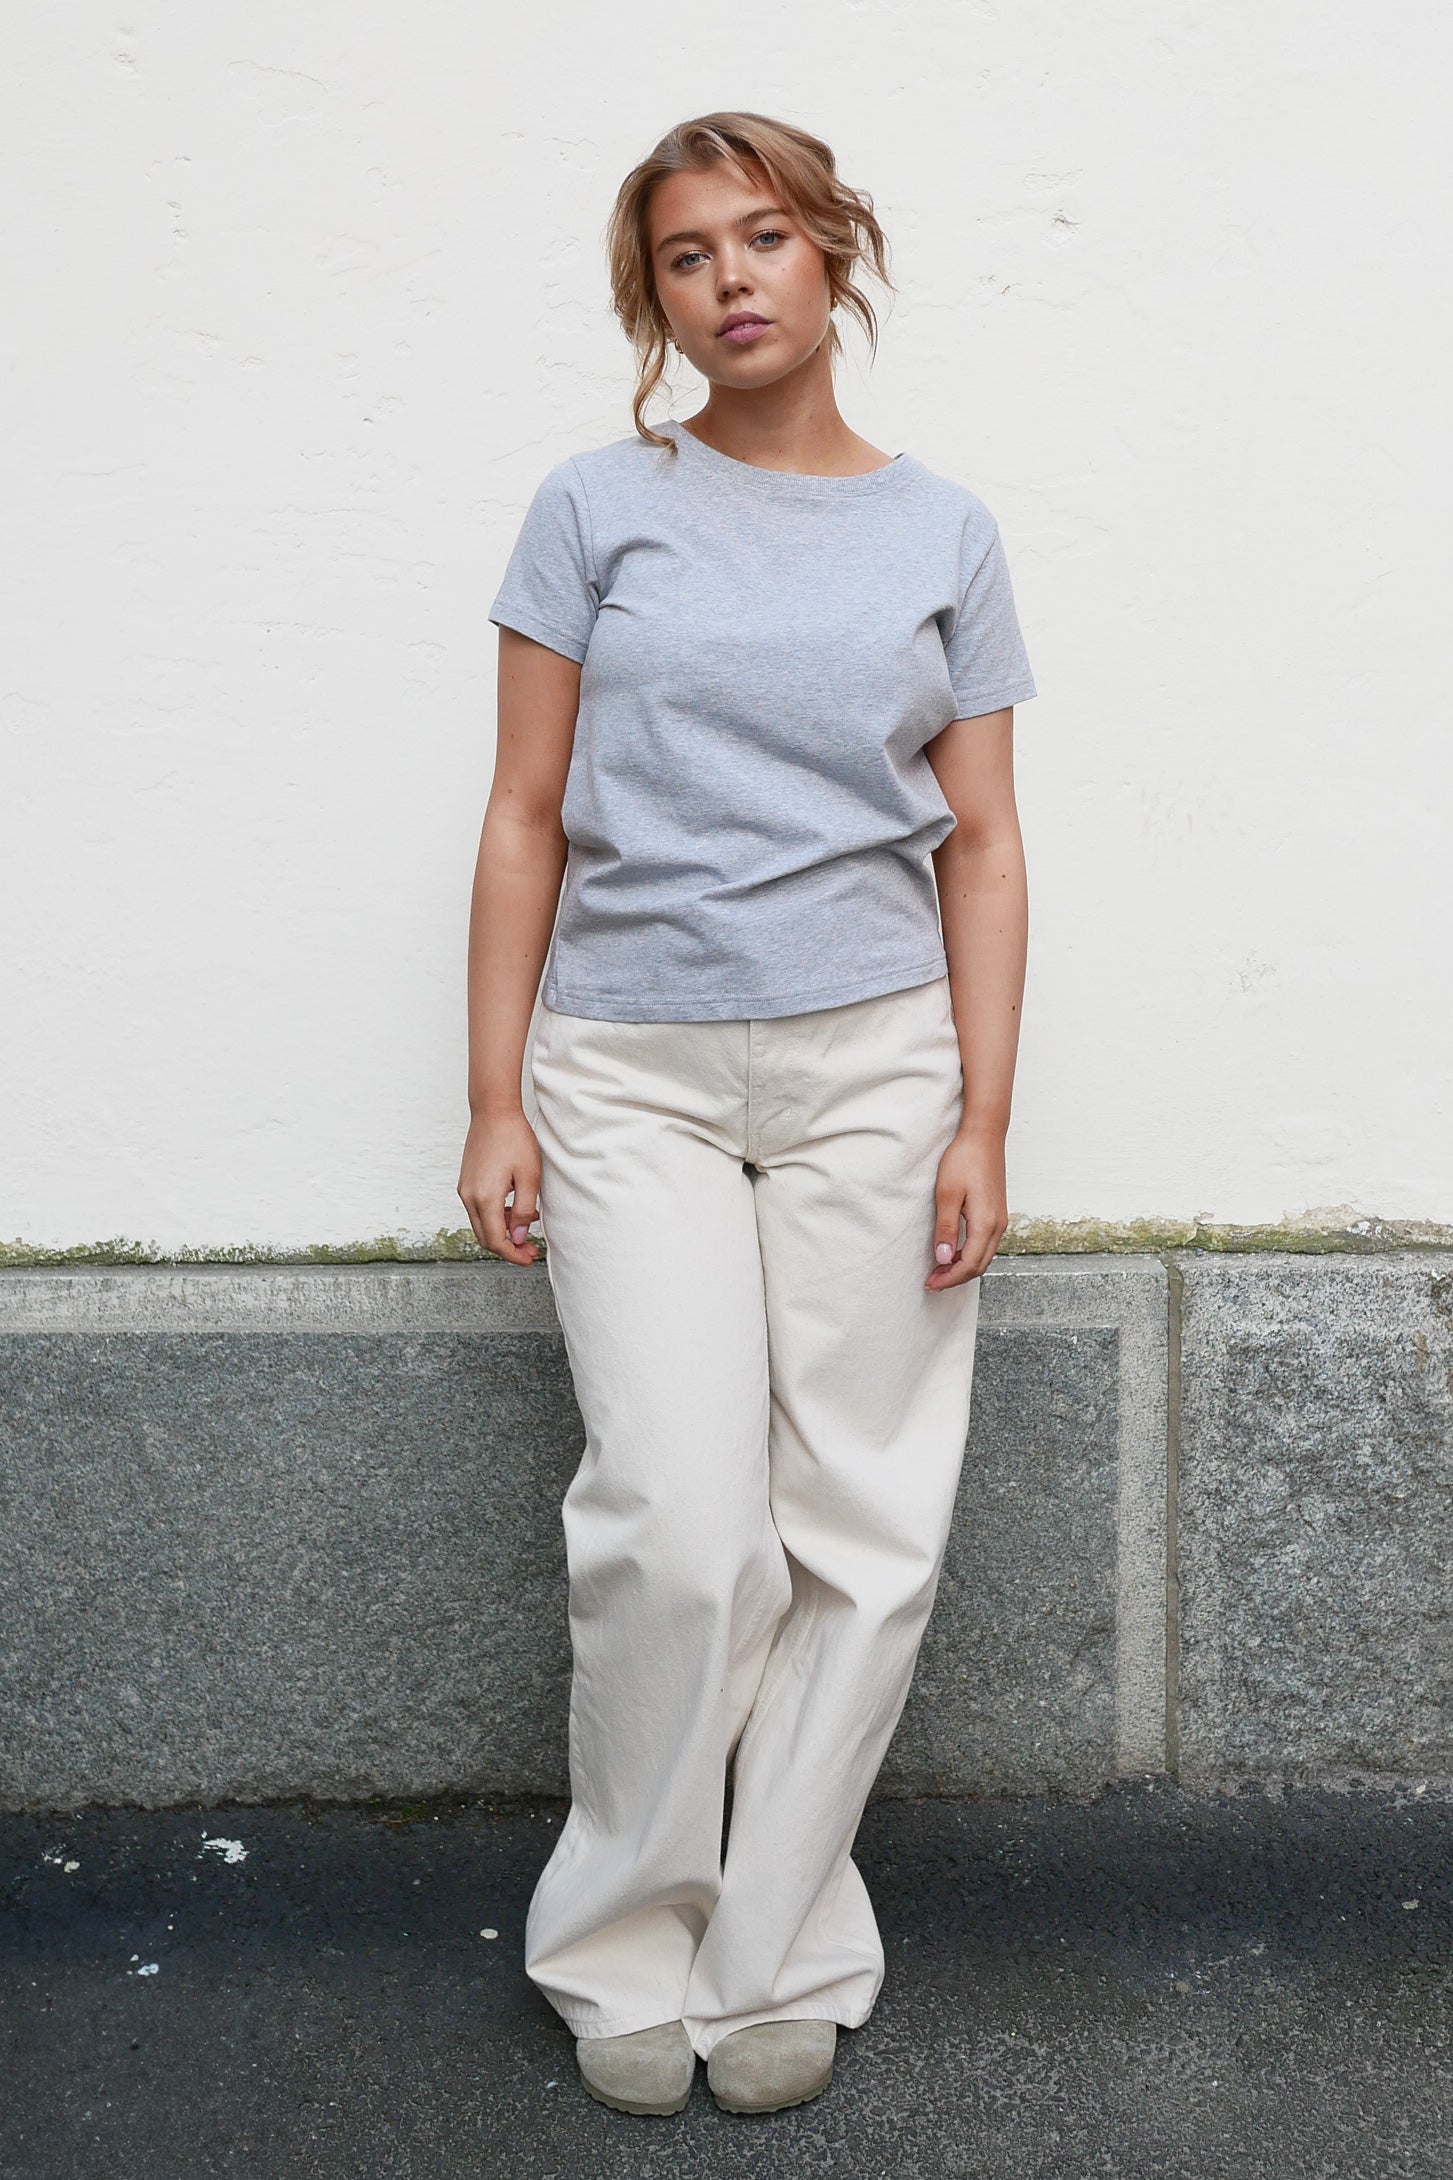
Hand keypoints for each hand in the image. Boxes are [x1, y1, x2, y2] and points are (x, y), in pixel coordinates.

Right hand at [457, 1108, 543, 1268]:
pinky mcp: (466, 1182)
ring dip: (502, 1232)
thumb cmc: (514, 1139)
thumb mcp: (530, 1177)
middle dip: (507, 1248)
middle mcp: (469, 1197)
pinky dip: (495, 1217)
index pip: (496, 1241)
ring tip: (527, 1225)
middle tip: (530, 1249)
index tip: (530, 1258)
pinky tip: (514, 1208)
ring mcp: (464, 1189)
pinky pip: (478, 1210)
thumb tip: (520, 1237)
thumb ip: (524, 1211)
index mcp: (485, 1198)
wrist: (493, 1111)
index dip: (513, 1255)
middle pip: (485, 1238)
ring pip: (481, 1225)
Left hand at [926, 1126, 1007, 1289]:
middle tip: (932, 1281)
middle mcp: (998, 1226)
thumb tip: (943, 1259)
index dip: (949, 1278)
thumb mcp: (947, 1195)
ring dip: (963, 1266)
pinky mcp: (997, 1213)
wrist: (984, 1136)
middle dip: (955, 1277)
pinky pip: (986, 1244)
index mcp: (986, 1224)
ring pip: (984, 1256)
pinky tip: (953, 1251)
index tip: (930, 1283)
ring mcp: (1000, 1219)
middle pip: (979, 1265)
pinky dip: (970, 1254)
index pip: (969, 1265)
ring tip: (939, 1268)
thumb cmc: (964, 1160)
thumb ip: (946, 1229)